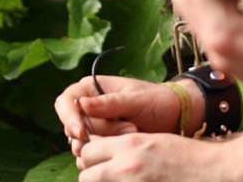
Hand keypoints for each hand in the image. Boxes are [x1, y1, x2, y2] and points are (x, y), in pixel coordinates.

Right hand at [55, 75, 201, 155]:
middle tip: (130, 128)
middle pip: (74, 127)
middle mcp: (89, 106)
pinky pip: (92, 154)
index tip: (80, 132)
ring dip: (106, 142)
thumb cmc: (158, 100)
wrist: (175, 115)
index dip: (69, 117)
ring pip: (82, 143)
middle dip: (100, 132)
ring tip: (134, 131)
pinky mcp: (102, 142)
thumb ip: (110, 103)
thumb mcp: (137, 99)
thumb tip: (81, 103)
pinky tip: (129, 141)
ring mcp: (94, 126)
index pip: (66, 101)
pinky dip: (108, 151)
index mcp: (93, 88)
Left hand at [77, 133, 231, 181]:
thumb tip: (106, 154)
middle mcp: (126, 166)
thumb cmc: (186, 154)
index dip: (92, 156)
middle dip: (92, 174)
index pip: (89, 150)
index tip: (99, 159)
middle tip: (107, 174)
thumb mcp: (155, 141)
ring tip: (118, 179)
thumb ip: (129, 147)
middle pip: (85, 174)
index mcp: (131, 145)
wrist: (209, 171)